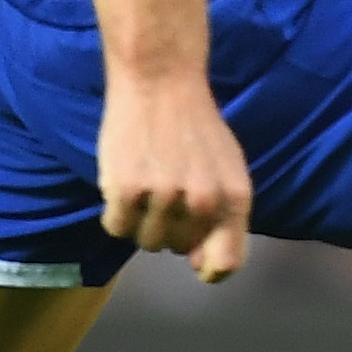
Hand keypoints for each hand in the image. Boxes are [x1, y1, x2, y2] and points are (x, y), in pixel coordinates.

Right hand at [99, 70, 253, 280]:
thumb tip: (205, 269)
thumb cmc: (195, 129)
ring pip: (146, 243)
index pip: (227, 263)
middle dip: (170, 228)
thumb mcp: (227, 169)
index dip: (209, 268)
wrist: (160, 82)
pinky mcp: (126, 190)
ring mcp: (164, 197)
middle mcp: (203, 201)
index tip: (196, 260)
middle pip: (178, 250)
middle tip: (165, 190)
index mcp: (234, 197)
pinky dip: (116, 213)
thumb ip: (223, 218)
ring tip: (146, 184)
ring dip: (141, 221)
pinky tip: (124, 183)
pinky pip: (116, 229)